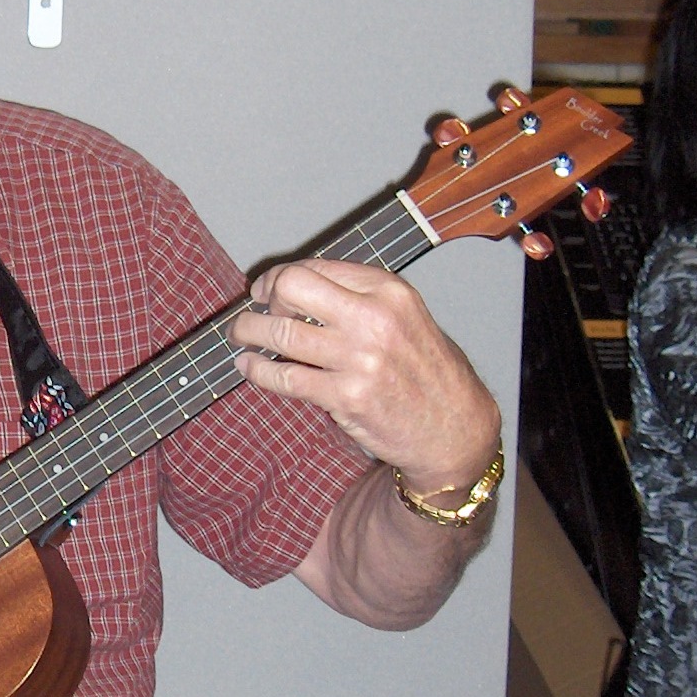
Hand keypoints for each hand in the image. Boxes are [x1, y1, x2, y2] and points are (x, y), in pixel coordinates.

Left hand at [231, 258, 500, 492]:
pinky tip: (249, 367)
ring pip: (281, 333)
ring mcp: (360, 358)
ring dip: (249, 332)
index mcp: (388, 291)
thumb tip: (293, 290)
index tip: (266, 290)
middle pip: (292, 288)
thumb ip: (357, 299)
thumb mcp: (404, 317)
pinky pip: (285, 377)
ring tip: (240, 337)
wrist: (455, 427)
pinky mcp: (347, 396)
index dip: (280, 277)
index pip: (316, 268)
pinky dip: (258, 371)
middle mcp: (374, 318)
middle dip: (264, 298)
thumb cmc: (428, 372)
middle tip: (253, 311)